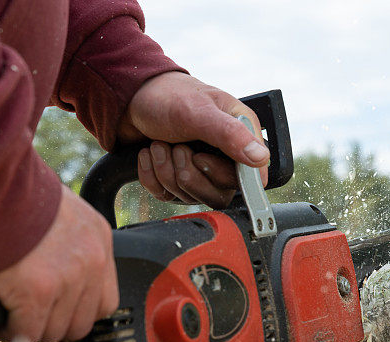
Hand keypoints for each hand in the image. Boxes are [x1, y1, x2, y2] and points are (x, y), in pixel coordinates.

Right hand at [0, 186, 118, 341]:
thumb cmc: (12, 193)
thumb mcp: (61, 212)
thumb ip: (69, 242)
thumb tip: (56, 269)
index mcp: (99, 239)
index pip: (105, 299)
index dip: (78, 310)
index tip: (57, 310)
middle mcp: (92, 261)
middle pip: (83, 321)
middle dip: (54, 323)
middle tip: (30, 316)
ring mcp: (68, 279)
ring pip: (56, 331)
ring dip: (31, 329)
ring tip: (10, 316)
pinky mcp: (38, 292)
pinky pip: (28, 332)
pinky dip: (9, 332)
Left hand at [117, 72, 269, 207]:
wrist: (129, 98)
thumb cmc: (168, 96)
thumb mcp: (199, 111)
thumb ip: (231, 134)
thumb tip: (260, 158)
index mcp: (241, 136)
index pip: (251, 179)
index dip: (225, 176)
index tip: (201, 159)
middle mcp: (226, 157)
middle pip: (219, 195)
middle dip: (189, 172)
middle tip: (177, 146)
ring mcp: (202, 172)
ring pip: (191, 197)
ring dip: (167, 171)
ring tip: (160, 144)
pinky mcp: (178, 181)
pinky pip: (167, 196)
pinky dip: (152, 176)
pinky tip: (151, 153)